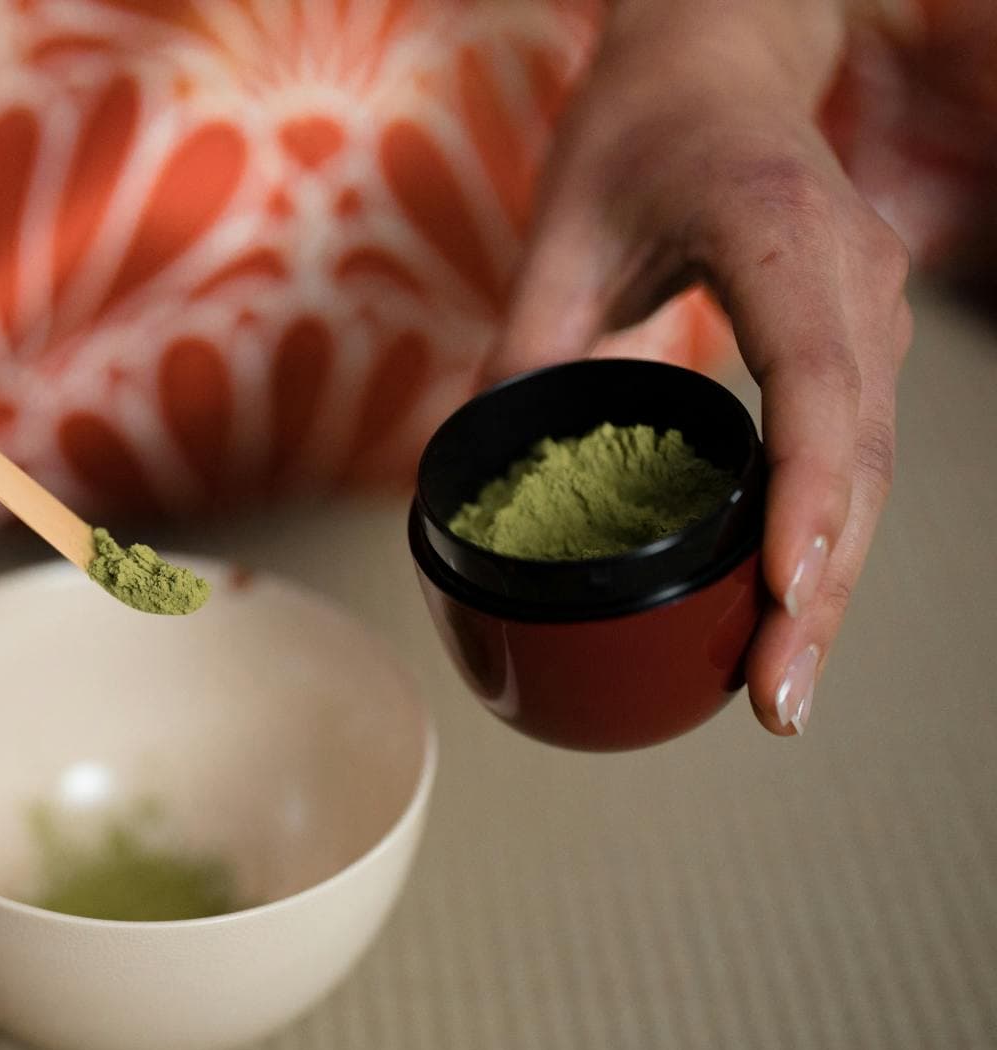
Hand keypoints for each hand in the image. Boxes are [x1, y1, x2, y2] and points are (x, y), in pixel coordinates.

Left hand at [487, 0, 910, 736]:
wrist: (719, 59)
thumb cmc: (636, 129)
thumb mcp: (557, 229)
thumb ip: (523, 347)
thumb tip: (466, 480)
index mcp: (772, 231)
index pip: (813, 380)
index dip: (805, 495)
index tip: (785, 592)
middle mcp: (845, 271)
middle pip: (857, 453)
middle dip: (821, 589)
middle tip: (776, 700)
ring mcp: (866, 302)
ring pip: (868, 464)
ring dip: (832, 579)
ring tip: (781, 685)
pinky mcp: (857, 332)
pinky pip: (853, 447)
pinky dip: (824, 532)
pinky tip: (787, 610)